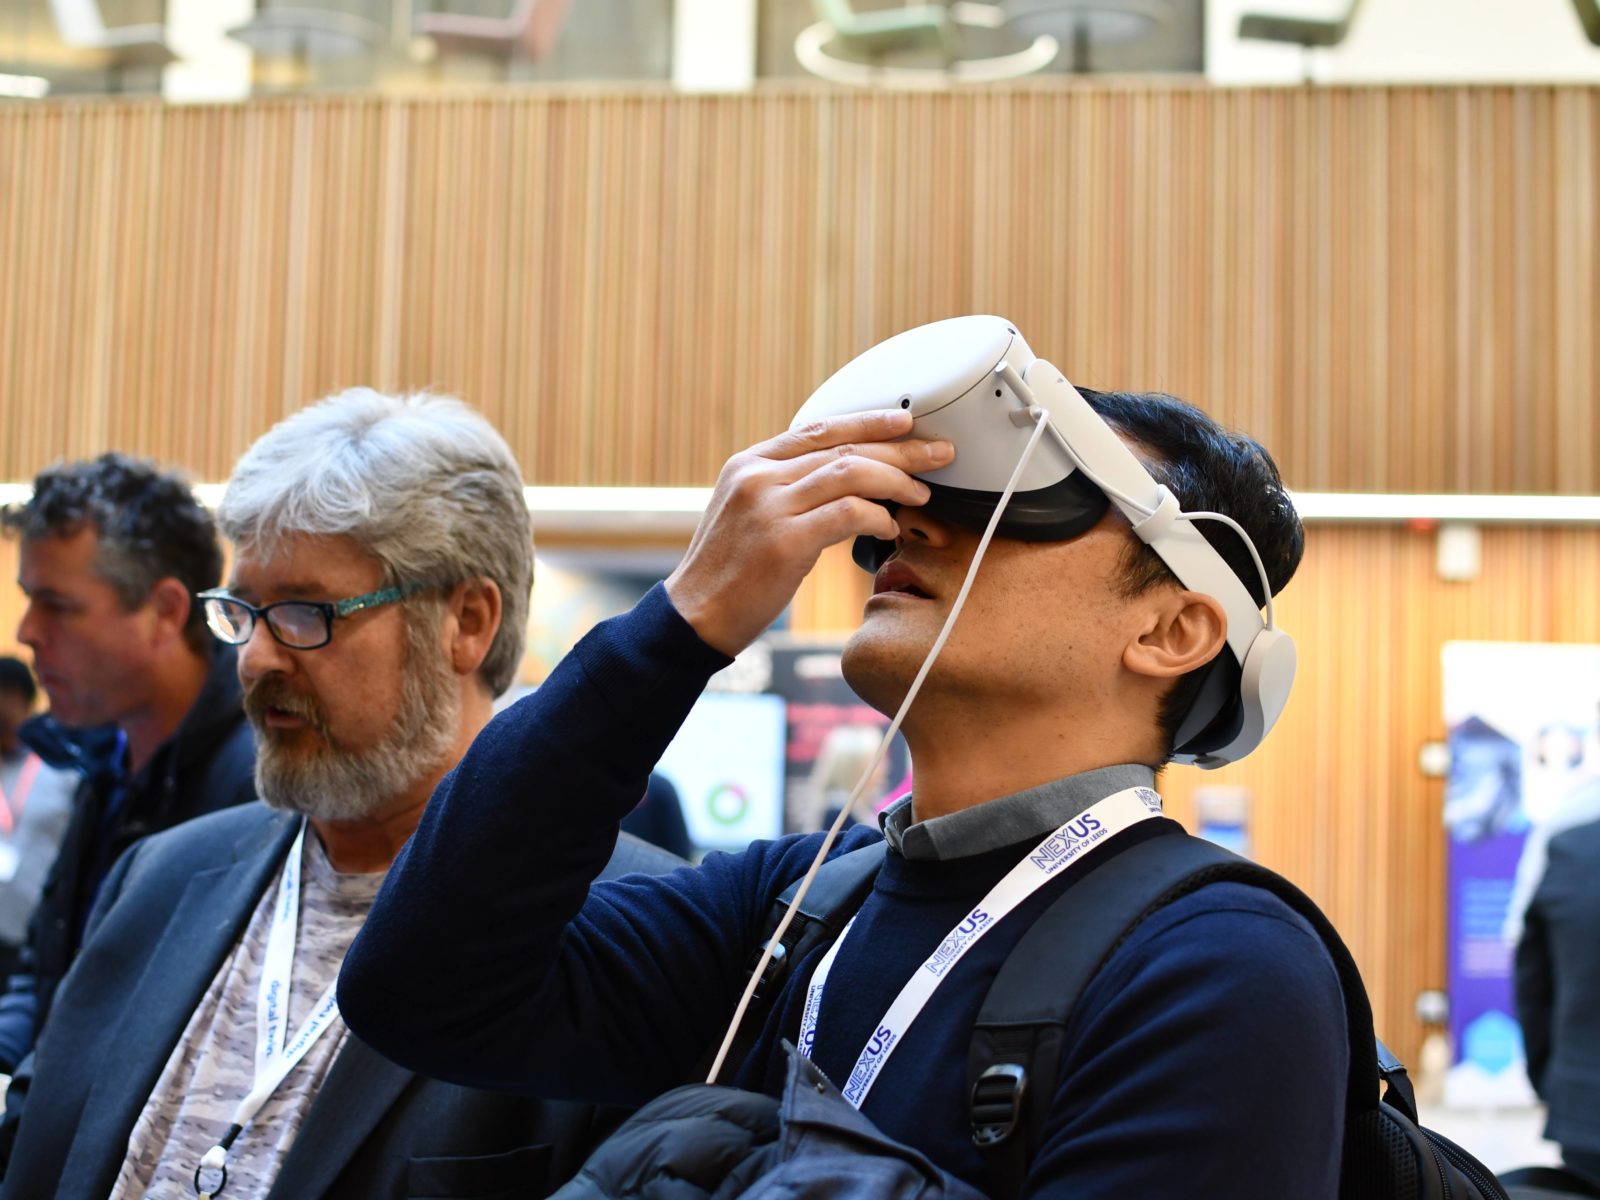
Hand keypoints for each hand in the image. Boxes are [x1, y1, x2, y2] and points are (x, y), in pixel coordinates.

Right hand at [666, 410, 953, 655]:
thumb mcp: (748, 514)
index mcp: (748, 464)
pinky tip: (891, 528)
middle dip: (899, 450)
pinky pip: (849, 514)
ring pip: (851, 473)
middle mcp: (757, 477)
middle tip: (939, 454)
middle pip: (843, 448)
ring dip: (896, 482)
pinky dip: (879, 517)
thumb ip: (786, 490)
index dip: (868, 422)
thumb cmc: (728, 573)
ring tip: (921, 495)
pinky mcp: (784, 541)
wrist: (695, 617)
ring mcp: (769, 507)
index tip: (906, 422)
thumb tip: (846, 480)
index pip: (819, 429)